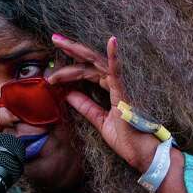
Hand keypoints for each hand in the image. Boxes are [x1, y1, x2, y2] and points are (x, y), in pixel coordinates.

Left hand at [47, 34, 159, 171]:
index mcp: (109, 89)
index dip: (68, 72)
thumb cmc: (127, 138)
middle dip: (70, 49)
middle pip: (88, 62)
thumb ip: (85, 106)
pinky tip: (111, 41)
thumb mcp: (99, 120)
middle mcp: (114, 84)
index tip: (51, 75)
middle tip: (54, 39)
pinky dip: (114, 56)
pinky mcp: (124, 94)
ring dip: (77, 52)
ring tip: (60, 42)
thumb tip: (68, 95)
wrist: (141, 153)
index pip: (85, 74)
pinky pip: (117, 72)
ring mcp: (120, 86)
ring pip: (95, 64)